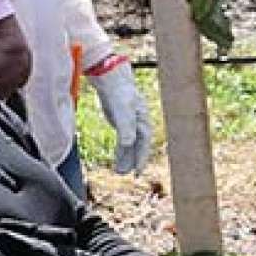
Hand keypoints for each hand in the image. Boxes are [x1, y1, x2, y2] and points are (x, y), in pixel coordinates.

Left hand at [90, 61, 152, 175]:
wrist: (111, 80)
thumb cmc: (119, 94)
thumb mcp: (122, 111)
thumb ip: (126, 127)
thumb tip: (128, 144)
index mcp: (143, 122)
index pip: (144, 144)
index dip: (141, 158)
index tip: (138, 172)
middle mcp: (139, 124)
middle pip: (138, 147)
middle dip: (134, 161)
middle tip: (128, 175)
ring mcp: (131, 124)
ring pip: (130, 146)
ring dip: (126, 159)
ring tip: (120, 172)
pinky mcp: (121, 123)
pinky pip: (123, 141)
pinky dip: (121, 151)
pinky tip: (118, 159)